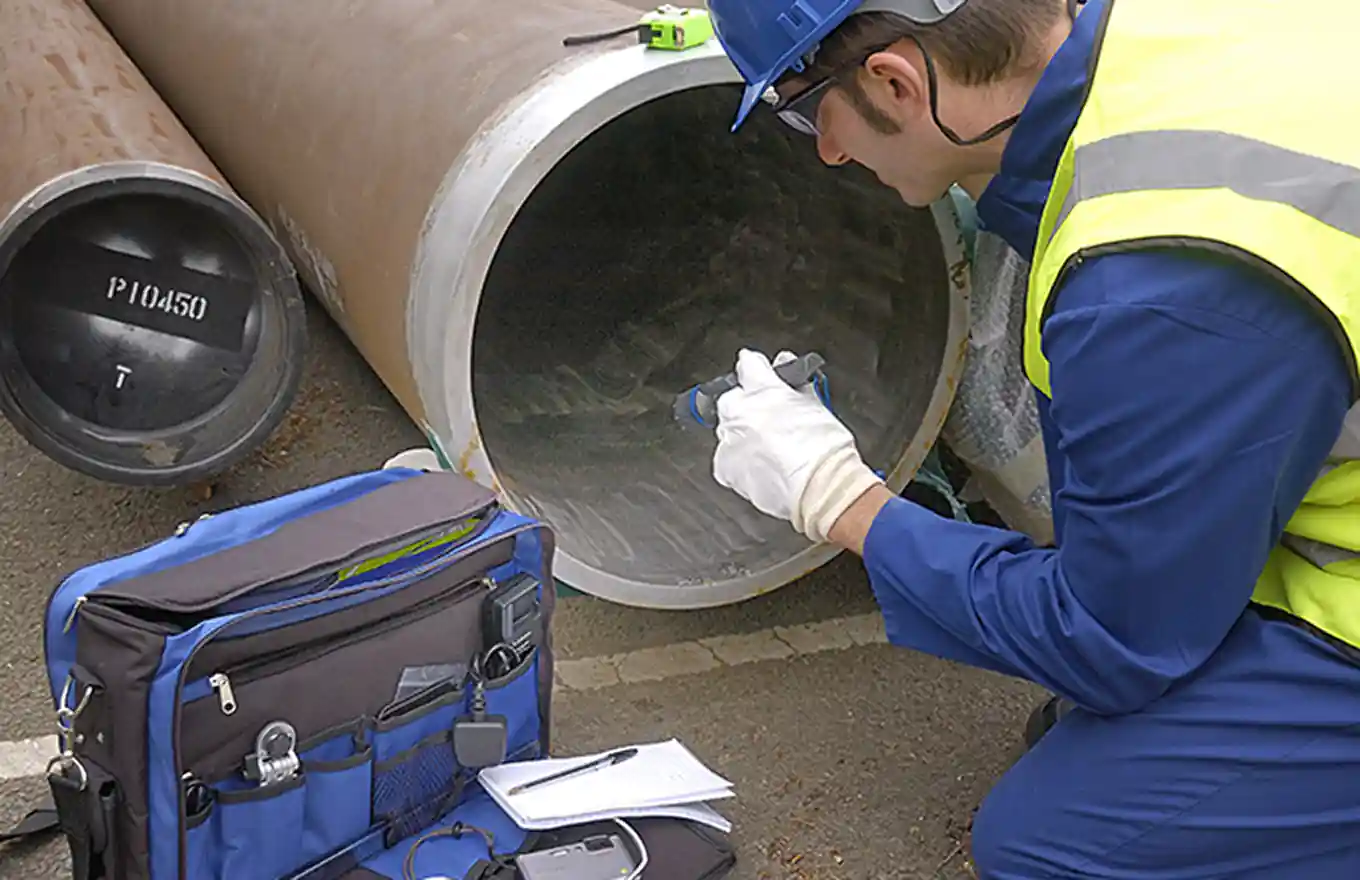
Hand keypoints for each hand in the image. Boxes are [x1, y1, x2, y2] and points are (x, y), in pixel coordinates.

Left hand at [712, 349, 883, 542]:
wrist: (822, 488)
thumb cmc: (826, 449)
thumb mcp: (817, 406)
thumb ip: (799, 386)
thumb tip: (791, 371)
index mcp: (762, 388)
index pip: (749, 364)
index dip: (758, 370)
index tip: (761, 373)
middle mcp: (739, 411)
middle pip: (733, 399)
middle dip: (749, 406)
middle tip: (772, 420)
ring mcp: (730, 439)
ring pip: (728, 430)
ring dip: (744, 435)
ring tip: (772, 449)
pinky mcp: (725, 468)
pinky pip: (726, 459)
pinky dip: (740, 461)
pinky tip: (762, 466)